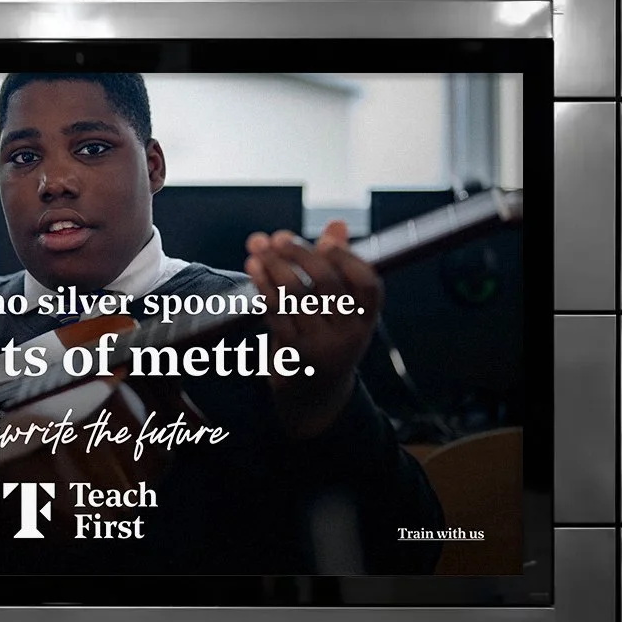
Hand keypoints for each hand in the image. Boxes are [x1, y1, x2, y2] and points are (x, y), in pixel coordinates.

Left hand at [244, 220, 382, 439]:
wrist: (315, 397)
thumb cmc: (328, 338)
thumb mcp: (342, 309)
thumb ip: (339, 265)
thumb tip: (336, 224)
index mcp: (367, 319)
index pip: (367, 284)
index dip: (347, 258)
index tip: (324, 240)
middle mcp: (349, 334)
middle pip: (326, 284)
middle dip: (300, 254)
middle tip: (278, 237)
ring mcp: (321, 347)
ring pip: (296, 295)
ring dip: (274, 266)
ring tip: (257, 246)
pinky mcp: (292, 355)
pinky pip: (275, 314)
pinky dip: (263, 288)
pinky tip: (253, 270)